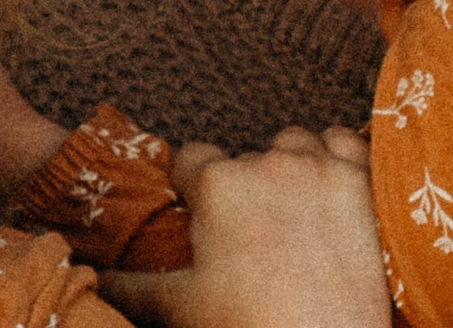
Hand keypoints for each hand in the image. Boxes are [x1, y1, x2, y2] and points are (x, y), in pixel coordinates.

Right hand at [99, 128, 387, 327]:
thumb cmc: (252, 327)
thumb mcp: (180, 306)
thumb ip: (129, 286)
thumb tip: (90, 278)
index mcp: (216, 184)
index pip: (192, 158)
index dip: (195, 186)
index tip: (204, 212)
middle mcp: (265, 163)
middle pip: (245, 155)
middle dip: (246, 184)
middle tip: (255, 231)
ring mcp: (318, 166)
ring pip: (295, 142)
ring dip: (292, 165)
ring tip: (296, 209)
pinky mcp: (362, 181)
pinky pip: (346, 142)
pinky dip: (339, 157)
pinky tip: (335, 188)